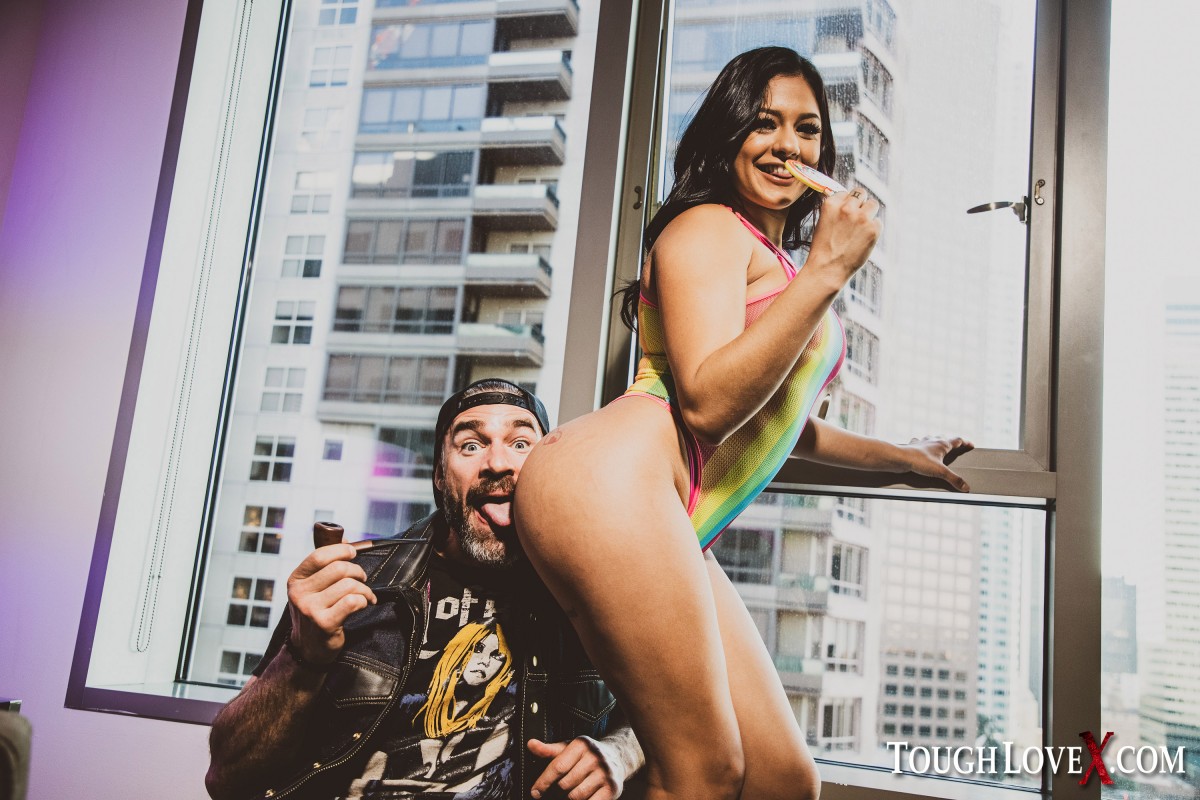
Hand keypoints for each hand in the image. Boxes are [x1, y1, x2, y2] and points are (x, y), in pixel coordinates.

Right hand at [285, 543, 377, 665]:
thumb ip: (325, 564)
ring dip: (364, 589)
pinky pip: (353, 602)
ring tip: (366, 595)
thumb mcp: (312, 587)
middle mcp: (299, 593)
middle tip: (362, 579)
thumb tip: (344, 538)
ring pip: (349, 585)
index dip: (340, 550)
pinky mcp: (324, 623)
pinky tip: (364, 604)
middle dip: (357, 572)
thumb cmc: (315, 612)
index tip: (353, 552)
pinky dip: (364, 600)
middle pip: (338, 569)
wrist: (308, 648)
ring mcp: (310, 609)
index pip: (319, 555)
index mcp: (296, 580)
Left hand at [528, 737, 625, 799]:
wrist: (617, 757)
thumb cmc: (586, 755)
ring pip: (576, 796)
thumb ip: (549, 750)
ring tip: (575, 791)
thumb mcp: (568, 749)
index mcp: (581, 745)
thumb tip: (530, 744)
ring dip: (572, 797)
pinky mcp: (612, 788)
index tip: (535, 792)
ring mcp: (604, 773)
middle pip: (565, 784)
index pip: (557, 767)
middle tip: (563, 787)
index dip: (543, 782)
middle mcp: (594, 757)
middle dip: (560, 789)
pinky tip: (585, 797)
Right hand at [806, 188, 880, 284]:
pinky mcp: (873, 228)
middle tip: (856, 219)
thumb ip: (836, 210)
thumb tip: (849, 202)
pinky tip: (863, 240)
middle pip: (861, 193)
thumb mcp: (823, 223)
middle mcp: (847, 207)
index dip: (847, 203)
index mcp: (831, 204)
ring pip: (873, 204)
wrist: (827, 269)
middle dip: (860, 204)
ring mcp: (861, 217)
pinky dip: (873, 230)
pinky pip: (878, 222)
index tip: (846, 213)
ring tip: (861, 229)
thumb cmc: (823, 249)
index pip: (846, 192)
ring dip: (869, 213)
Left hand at [898, 435, 973, 491]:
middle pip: (945, 438)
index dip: (965, 443)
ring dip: (936, 442)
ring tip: (938, 447)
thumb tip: (965, 487)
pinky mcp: (912, 447)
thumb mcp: (940, 472)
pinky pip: (919, 443)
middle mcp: (932, 441)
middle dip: (951, 442)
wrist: (900, 457)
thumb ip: (954, 479)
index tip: (970, 445)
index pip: (957, 440)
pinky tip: (920, 449)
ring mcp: (921, 443)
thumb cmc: (919, 461)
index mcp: (942, 444)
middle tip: (955, 446)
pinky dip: (921, 445)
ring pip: (931, 439)